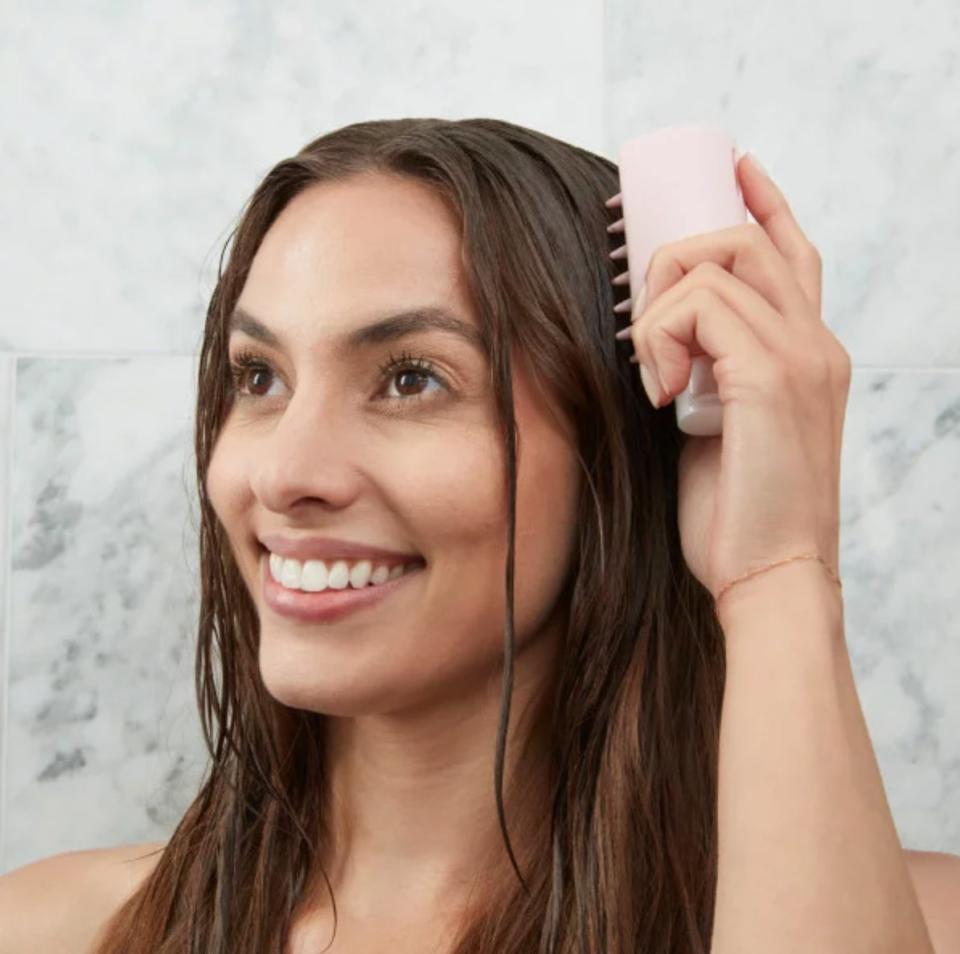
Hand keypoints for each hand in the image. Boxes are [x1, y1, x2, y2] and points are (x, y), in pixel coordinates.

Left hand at [620, 154, 850, 603]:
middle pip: (747, 238)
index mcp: (808, 352)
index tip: (733, 167)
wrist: (769, 575)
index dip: (764, 202)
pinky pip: (700, 306)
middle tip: (642, 311)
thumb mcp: (724, 428)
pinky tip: (660, 389)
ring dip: (659, 308)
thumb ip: (711, 376)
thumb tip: (663, 344)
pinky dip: (661, 338)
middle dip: (676, 254)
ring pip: (717, 258)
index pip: (794, 252)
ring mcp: (800, 354)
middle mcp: (815, 341)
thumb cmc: (739, 513)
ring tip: (654, 371)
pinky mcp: (771, 377)